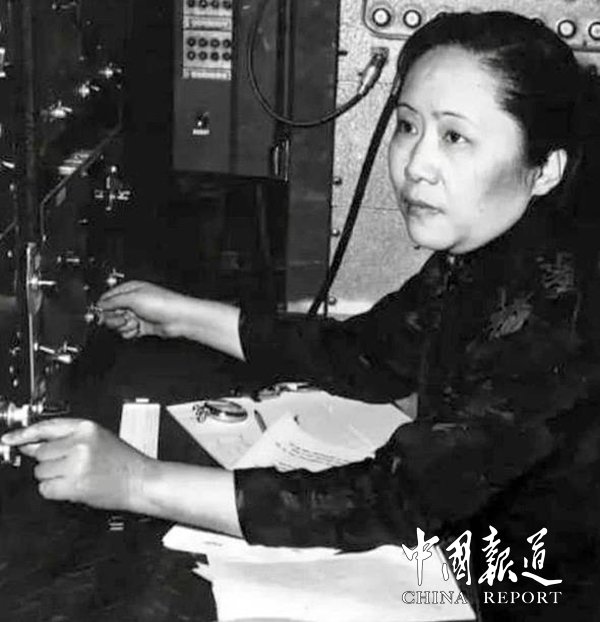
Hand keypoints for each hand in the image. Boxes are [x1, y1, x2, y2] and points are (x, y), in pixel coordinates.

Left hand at [1, 419, 152, 510]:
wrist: (140, 480)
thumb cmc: (122, 462)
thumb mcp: (98, 439)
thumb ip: (66, 439)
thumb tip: (32, 444)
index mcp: (87, 428)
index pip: (47, 427)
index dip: (24, 434)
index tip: (10, 439)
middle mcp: (80, 443)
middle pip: (41, 454)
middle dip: (50, 462)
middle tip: (70, 466)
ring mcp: (77, 464)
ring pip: (41, 472)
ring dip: (53, 477)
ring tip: (76, 476)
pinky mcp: (74, 484)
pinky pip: (46, 489)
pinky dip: (55, 491)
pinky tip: (72, 487)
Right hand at [97, 281, 190, 338]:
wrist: (179, 319)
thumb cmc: (163, 303)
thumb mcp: (133, 298)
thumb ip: (113, 301)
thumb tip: (100, 304)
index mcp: (130, 290)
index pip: (107, 298)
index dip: (103, 307)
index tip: (102, 313)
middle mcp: (132, 302)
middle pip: (111, 313)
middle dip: (114, 318)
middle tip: (123, 318)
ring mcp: (137, 315)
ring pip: (118, 324)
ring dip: (124, 326)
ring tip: (134, 323)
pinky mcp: (142, 326)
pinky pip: (127, 332)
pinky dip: (130, 333)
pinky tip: (137, 329)